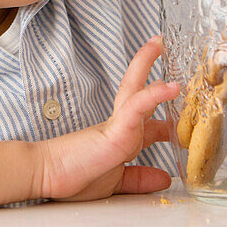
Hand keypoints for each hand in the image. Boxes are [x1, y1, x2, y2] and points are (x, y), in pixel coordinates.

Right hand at [33, 37, 179, 200]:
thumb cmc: (73, 177)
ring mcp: (116, 125)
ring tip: (158, 43)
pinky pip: (136, 107)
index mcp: (120, 139)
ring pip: (134, 89)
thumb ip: (139, 179)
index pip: (146, 124)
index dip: (166, 122)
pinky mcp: (114, 130)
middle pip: (137, 92)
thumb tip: (163, 179)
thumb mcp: (116, 182)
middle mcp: (119, 127)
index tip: (181, 122)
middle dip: (149, 70)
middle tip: (159, 46)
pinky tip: (170, 86)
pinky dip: (154, 95)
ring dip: (145, 64)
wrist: (45, 176)